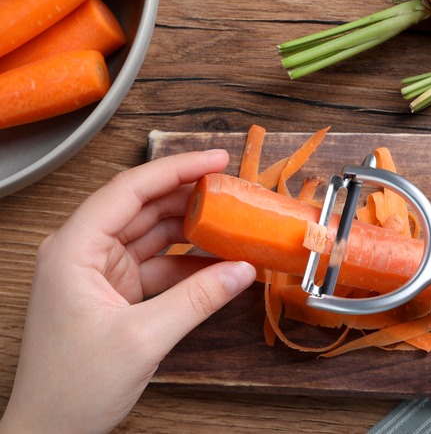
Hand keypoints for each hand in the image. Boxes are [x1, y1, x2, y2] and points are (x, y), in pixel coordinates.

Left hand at [0, 150, 255, 433]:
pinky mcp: (116, 293)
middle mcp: (84, 252)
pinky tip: (219, 265)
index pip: (129, 190)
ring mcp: (101, 272)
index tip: (215, 161)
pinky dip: (189, 265)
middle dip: (189, 197)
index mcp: (73, 249)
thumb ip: (198, 299)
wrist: (50, 431)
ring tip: (233, 224)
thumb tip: (242, 270)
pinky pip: (159, 267)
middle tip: (232, 191)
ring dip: (193, 231)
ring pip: (154, 236)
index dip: (176, 170)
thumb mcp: (143, 338)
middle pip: (143, 207)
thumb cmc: (72, 387)